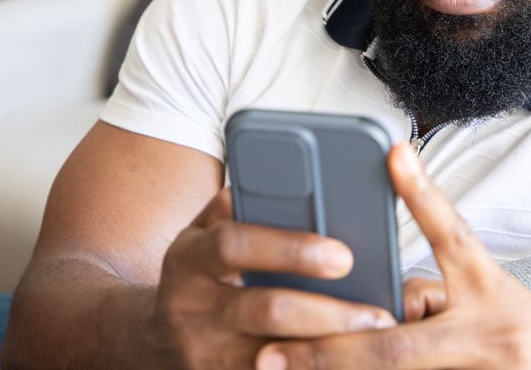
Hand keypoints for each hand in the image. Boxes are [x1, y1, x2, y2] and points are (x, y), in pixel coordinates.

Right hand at [149, 188, 397, 368]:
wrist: (153, 339)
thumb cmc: (200, 273)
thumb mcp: (204, 233)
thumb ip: (238, 207)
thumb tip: (285, 179)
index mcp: (189, 255)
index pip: (236, 244)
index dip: (290, 249)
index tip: (344, 255)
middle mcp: (190, 306)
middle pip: (265, 309)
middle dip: (327, 312)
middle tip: (377, 314)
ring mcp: (201, 353)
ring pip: (273, 356)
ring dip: (326, 350)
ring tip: (371, 343)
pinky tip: (340, 364)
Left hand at [256, 144, 530, 369]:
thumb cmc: (530, 333)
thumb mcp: (491, 289)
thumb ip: (436, 278)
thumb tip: (385, 280)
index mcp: (488, 290)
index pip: (453, 234)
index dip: (423, 194)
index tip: (393, 153)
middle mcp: (482, 337)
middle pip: (392, 347)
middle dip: (328, 352)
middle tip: (272, 355)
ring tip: (278, 369)